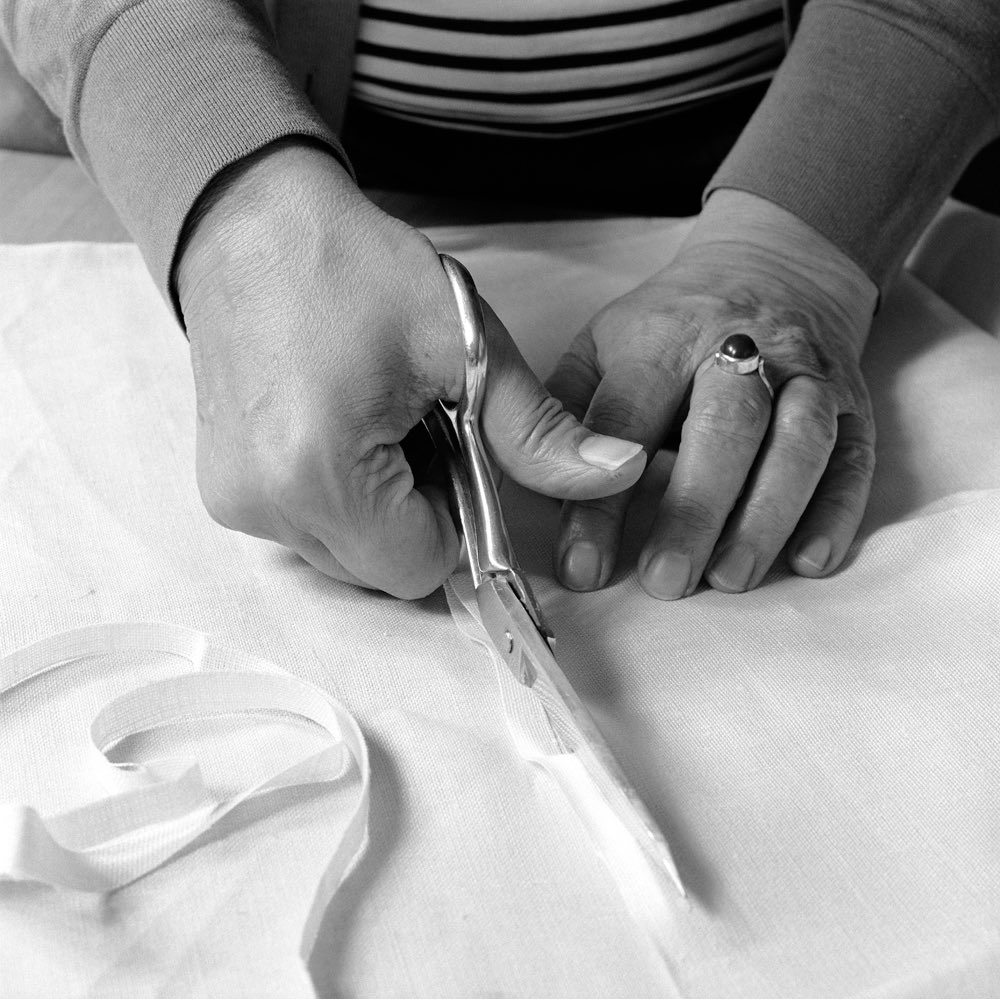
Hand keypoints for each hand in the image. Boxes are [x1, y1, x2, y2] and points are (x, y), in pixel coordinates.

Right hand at [175, 142, 644, 597]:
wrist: (249, 222)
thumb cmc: (354, 268)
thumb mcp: (465, 344)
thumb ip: (539, 430)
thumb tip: (621, 472)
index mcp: (321, 473)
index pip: (421, 567)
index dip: (458, 520)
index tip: (457, 453)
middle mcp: (264, 504)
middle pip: (382, 569)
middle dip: (419, 516)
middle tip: (419, 431)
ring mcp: (234, 500)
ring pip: (345, 553)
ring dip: (380, 509)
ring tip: (377, 424)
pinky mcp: (222, 489)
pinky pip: (307, 528)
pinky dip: (340, 497)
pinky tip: (340, 430)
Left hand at [547, 190, 878, 598]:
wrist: (774, 268)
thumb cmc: (673, 324)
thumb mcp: (604, 343)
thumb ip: (570, 407)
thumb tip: (534, 484)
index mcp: (662, 337)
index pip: (625, 420)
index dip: (600, 498)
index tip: (584, 569)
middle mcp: (741, 347)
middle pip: (725, 426)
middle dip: (694, 510)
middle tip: (665, 582)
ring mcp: (806, 373)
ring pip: (798, 442)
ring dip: (766, 516)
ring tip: (730, 579)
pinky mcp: (852, 402)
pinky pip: (853, 457)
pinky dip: (837, 512)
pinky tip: (809, 560)